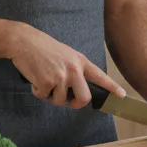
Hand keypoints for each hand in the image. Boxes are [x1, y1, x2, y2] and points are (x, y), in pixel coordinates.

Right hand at [9, 25, 125, 107]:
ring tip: (43, 79)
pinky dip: (37, 91)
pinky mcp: (46, 82)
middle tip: (68, 101)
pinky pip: (43, 96)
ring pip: (59, 100)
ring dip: (50, 95)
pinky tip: (35, 78)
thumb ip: (74, 69)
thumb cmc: (43, 48)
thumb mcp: (66, 54)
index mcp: (80, 61)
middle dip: (75, 104)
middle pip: (84, 98)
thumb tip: (75, 90)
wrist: (24, 41)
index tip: (121, 95)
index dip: (112, 87)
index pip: (100, 76)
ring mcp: (61, 76)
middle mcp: (74, 70)